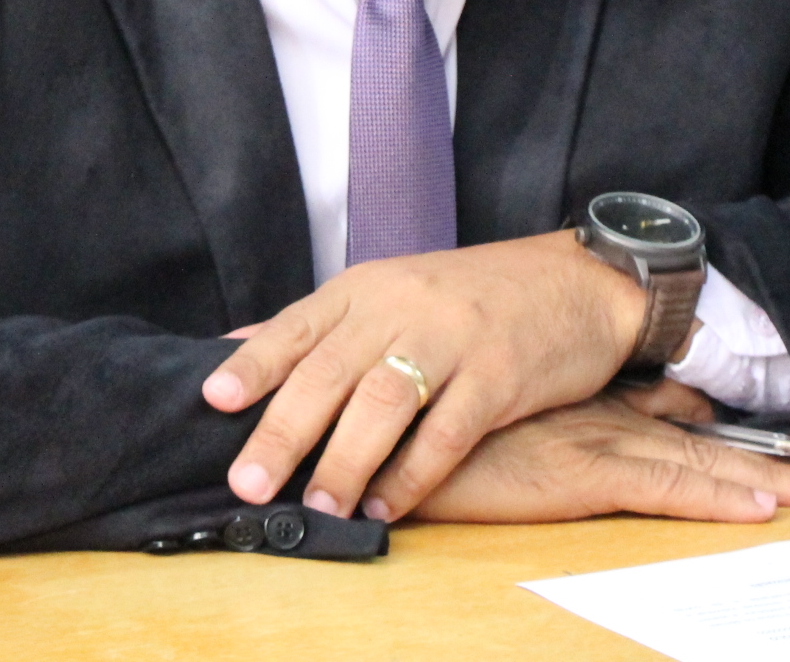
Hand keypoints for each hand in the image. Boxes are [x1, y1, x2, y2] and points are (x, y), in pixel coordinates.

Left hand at [202, 232, 644, 520]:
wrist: (576, 282)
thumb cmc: (471, 296)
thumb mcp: (390, 290)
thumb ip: (317, 326)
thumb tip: (233, 351)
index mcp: (367, 288)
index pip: (297, 325)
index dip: (254, 365)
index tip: (213, 402)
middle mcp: (402, 307)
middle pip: (330, 372)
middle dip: (283, 433)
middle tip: (249, 483)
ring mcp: (452, 340)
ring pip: (383, 403)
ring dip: (344, 463)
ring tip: (319, 508)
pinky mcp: (499, 376)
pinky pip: (448, 433)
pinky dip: (412, 475)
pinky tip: (386, 506)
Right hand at [387, 397, 789, 524]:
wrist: (387, 426)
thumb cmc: (424, 431)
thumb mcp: (478, 422)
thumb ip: (517, 424)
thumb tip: (532, 438)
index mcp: (574, 407)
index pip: (663, 411)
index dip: (715, 423)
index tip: (768, 441)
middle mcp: (594, 418)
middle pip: (696, 440)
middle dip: (762, 457)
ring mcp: (592, 442)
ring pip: (696, 462)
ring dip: (761, 476)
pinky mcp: (580, 474)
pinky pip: (666, 487)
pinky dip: (717, 495)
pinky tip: (761, 505)